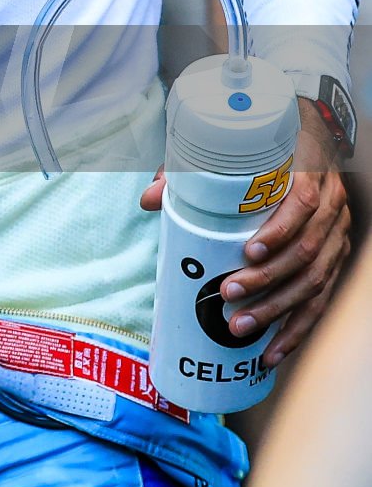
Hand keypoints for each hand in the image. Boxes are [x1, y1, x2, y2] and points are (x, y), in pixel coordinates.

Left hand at [139, 101, 349, 364]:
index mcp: (310, 169)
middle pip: (308, 250)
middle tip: (229, 293)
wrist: (309, 135)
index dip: (279, 230)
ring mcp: (337, 233)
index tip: (248, 250)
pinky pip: (321, 300)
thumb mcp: (234, 147)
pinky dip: (297, 329)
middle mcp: (331, 203)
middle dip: (268, 279)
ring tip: (241, 326)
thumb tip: (148, 199)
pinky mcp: (335, 256)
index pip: (303, 202)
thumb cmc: (265, 145)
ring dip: (278, 309)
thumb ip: (191, 170)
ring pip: (315, 280)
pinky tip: (273, 351)